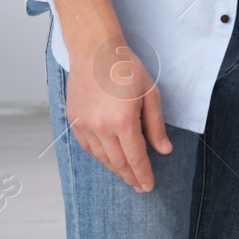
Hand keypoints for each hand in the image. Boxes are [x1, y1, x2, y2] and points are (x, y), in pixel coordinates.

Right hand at [65, 34, 172, 192]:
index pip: (136, 158)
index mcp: (123, 121)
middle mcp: (101, 127)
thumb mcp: (150, 94)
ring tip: (126, 176)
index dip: (143, 175)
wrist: (94, 51)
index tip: (148, 186)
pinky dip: (99, 156)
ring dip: (115, 169)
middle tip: (139, 186)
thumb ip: (156, 125)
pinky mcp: (74, 121)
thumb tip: (164, 150)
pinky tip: (108, 159)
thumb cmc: (125, 68)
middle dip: (131, 177)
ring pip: (102, 158)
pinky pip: (88, 147)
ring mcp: (84, 125)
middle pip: (118, 162)